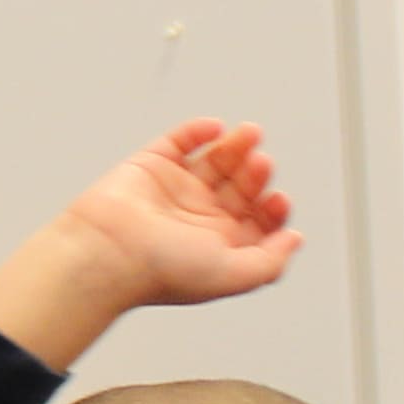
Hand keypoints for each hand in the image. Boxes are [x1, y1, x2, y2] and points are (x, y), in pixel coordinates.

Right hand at [0, 116, 300, 370]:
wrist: (108, 252)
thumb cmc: (162, 270)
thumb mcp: (234, 274)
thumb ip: (271, 261)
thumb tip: (295, 239)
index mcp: (217, 246)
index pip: (256, 222)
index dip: (273, 209)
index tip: (278, 199)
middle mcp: (197, 218)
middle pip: (240, 187)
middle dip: (256, 173)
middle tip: (262, 163)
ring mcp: (174, 190)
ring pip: (215, 160)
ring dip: (236, 146)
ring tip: (250, 134)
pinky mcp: (150, 166)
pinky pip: (179, 141)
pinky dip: (198, 130)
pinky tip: (214, 128)